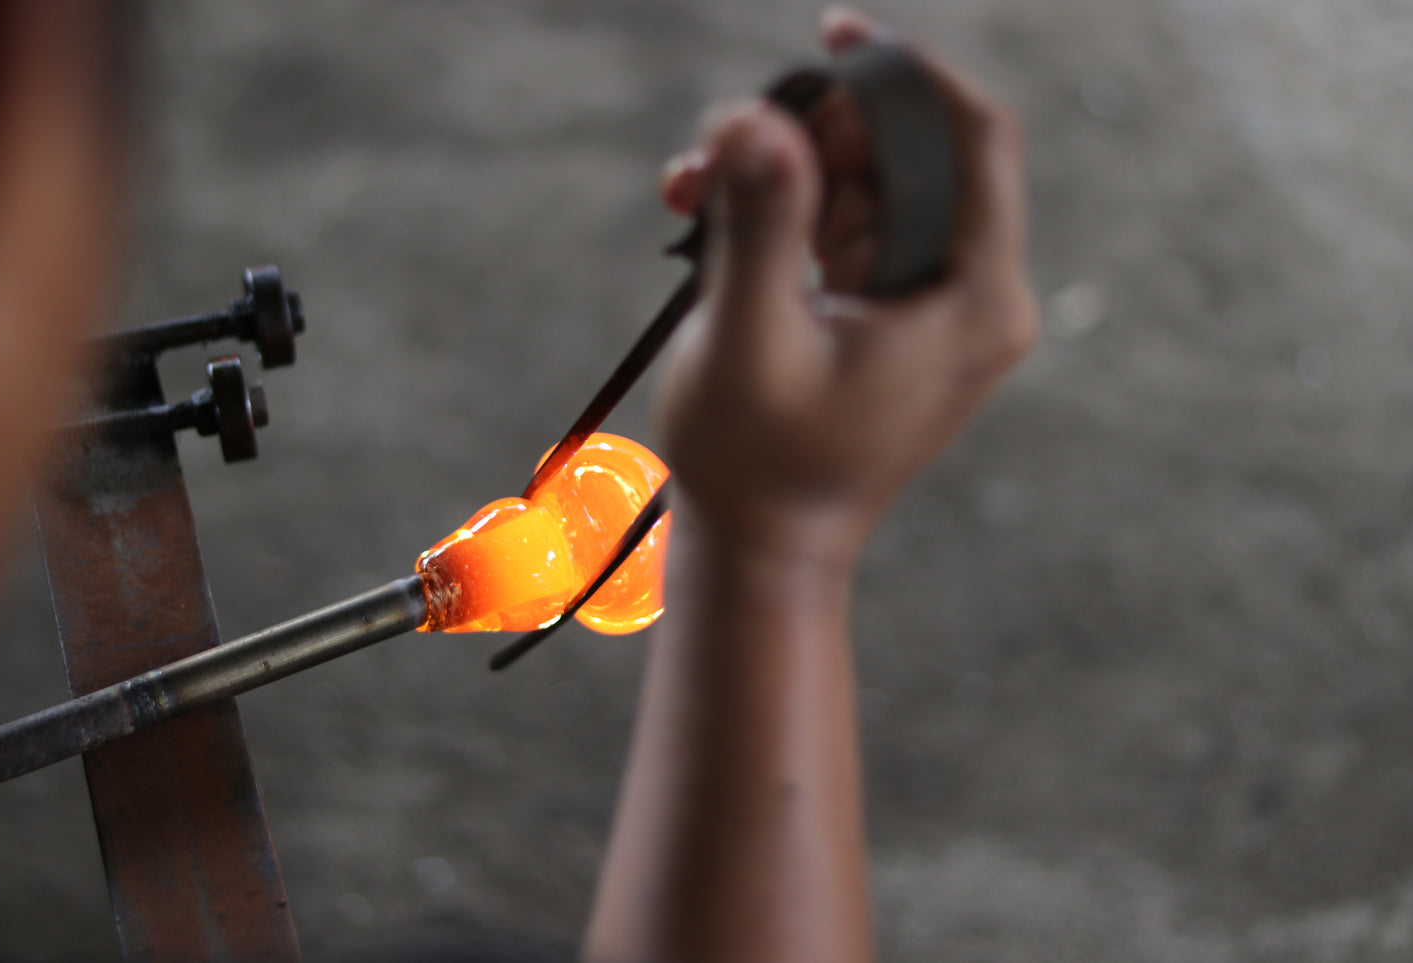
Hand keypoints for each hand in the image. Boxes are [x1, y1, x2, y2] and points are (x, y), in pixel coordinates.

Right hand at [655, 6, 1038, 569]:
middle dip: (819, 127)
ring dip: (786, 166)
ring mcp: (933, 304)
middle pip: (917, 153)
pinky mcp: (891, 314)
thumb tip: (753, 114)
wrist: (764, 548)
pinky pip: (850, 226)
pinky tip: (711, 215)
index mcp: (973, 301)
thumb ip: (758, 221)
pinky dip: (787, 209)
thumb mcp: (748, 339)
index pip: (974, 140)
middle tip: (730, 140)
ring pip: (874, 183)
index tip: (832, 32)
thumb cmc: (756, 464)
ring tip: (694, 189)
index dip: (907, 71)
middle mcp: (972, 295)